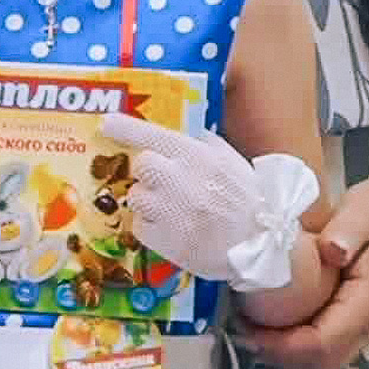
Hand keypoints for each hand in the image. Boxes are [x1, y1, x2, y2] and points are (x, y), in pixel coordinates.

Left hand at [98, 113, 317, 291]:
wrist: (261, 245)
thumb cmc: (247, 200)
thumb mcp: (230, 161)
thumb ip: (204, 142)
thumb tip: (182, 129)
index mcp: (198, 157)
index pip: (152, 135)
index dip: (126, 128)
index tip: (107, 123)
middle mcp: (181, 181)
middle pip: (141, 165)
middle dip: (147, 172)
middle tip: (162, 182)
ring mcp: (170, 213)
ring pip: (135, 197)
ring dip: (147, 201)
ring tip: (171, 209)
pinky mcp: (164, 242)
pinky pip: (140, 227)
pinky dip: (151, 227)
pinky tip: (172, 228)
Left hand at [239, 165, 368, 368]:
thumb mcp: (361, 212)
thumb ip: (346, 232)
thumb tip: (332, 251)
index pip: (325, 342)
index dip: (283, 345)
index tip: (248, 329)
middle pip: (325, 361)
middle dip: (280, 356)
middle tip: (242, 333)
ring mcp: (368, 324)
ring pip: (326, 359)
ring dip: (287, 354)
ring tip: (251, 330)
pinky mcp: (358, 319)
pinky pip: (328, 345)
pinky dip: (298, 344)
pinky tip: (274, 323)